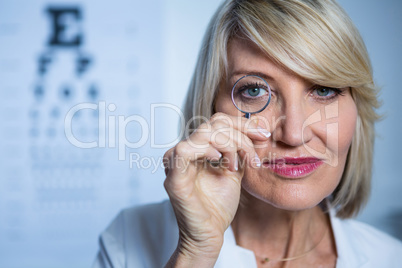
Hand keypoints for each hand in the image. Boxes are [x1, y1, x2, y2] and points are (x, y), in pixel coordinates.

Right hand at [163, 113, 270, 265]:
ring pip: (204, 133)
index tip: (263, 134)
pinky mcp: (173, 177)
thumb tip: (257, 126)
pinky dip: (206, 150)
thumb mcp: (235, 170)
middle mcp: (184, 151)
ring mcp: (175, 163)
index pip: (217, 122)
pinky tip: (220, 160)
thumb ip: (240, 149)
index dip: (242, 124)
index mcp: (196, 149)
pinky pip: (185, 150)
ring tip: (237, 166)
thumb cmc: (218, 206)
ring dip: (229, 145)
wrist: (210, 234)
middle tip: (254, 156)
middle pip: (213, 124)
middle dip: (240, 135)